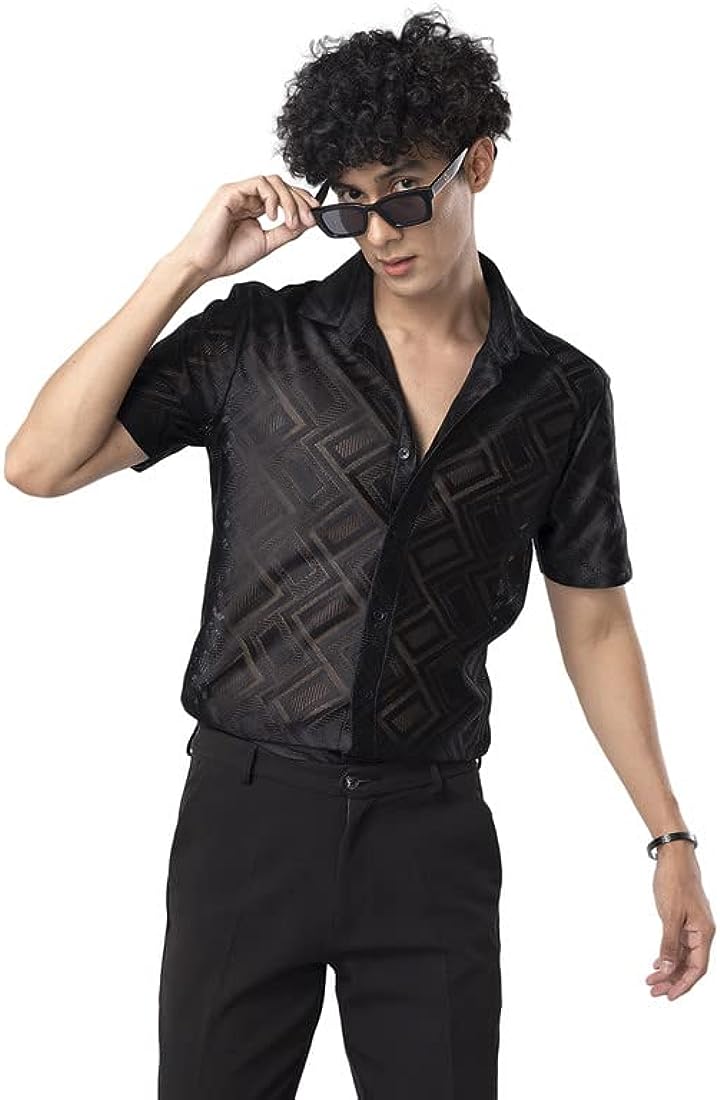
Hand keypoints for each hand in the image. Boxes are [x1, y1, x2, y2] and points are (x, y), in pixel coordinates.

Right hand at [167, 174, 320, 281]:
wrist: (204, 264)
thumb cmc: (226, 256)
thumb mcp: (266, 243)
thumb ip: (286, 231)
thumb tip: (307, 222)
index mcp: (254, 208)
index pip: (283, 196)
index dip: (302, 201)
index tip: (316, 215)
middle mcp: (247, 197)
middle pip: (281, 186)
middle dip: (300, 201)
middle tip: (308, 219)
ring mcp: (238, 192)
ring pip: (273, 182)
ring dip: (289, 200)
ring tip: (291, 222)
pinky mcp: (230, 191)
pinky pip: (259, 183)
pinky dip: (272, 198)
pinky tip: (273, 216)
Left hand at [645, 842, 714, 999]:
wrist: (674, 857)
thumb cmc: (675, 881)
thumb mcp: (670, 915)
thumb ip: (669, 944)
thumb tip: (668, 970)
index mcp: (704, 933)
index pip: (697, 968)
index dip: (684, 984)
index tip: (669, 996)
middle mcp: (701, 932)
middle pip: (690, 965)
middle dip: (672, 980)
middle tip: (653, 991)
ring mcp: (693, 926)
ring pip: (683, 955)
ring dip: (668, 969)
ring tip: (651, 981)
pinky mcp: (683, 920)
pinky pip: (678, 944)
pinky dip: (668, 954)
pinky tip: (657, 963)